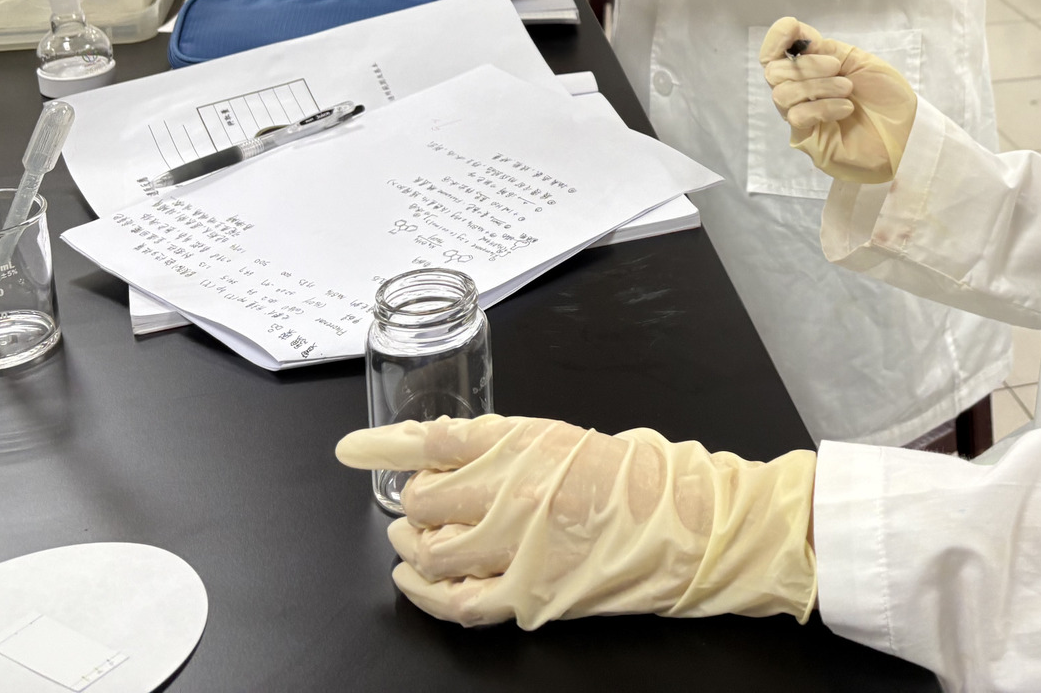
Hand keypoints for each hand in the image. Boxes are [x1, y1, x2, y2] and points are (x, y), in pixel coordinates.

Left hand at [335, 415, 815, 628]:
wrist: (688, 522)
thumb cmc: (635, 477)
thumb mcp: (562, 439)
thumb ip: (502, 448)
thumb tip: (442, 456)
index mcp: (524, 440)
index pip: (434, 440)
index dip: (384, 446)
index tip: (351, 450)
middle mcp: (512, 490)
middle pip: (423, 501)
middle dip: (415, 505)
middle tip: (422, 507)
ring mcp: (516, 546)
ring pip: (430, 551)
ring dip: (415, 548)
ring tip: (415, 543)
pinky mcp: (527, 594)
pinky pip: (454, 601)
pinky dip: (425, 593)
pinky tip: (414, 582)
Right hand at [760, 17, 917, 183]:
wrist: (907, 131)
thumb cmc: (886, 95)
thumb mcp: (857, 60)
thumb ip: (826, 48)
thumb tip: (799, 40)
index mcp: (810, 71)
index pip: (773, 54)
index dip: (776, 38)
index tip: (793, 28)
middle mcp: (799, 93)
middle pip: (774, 72)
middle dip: (807, 65)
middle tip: (837, 68)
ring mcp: (802, 117)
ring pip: (783, 94)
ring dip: (818, 86)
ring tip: (848, 89)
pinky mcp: (807, 140)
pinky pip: (797, 117)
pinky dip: (822, 107)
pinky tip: (846, 108)